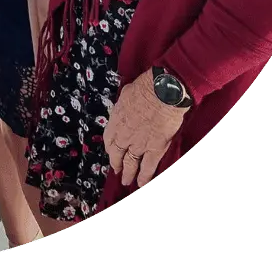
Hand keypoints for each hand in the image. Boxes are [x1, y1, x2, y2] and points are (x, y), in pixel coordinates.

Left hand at [103, 69, 188, 188]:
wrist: (162, 92)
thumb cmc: (145, 87)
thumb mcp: (126, 94)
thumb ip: (124, 106)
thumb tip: (127, 107)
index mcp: (116, 120)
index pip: (109, 139)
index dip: (110, 148)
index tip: (111, 152)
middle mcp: (124, 134)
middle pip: (117, 153)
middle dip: (117, 164)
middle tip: (117, 171)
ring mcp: (139, 143)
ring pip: (131, 163)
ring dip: (128, 174)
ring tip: (127, 182)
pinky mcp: (155, 148)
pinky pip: (148, 166)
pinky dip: (145, 176)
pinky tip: (142, 184)